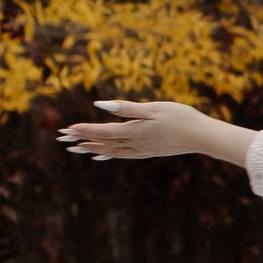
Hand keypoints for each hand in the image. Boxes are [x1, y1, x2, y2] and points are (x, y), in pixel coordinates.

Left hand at [59, 98, 239, 166]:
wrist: (201, 137)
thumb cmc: (180, 117)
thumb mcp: (153, 108)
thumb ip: (126, 108)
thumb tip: (101, 105)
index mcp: (133, 131)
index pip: (102, 131)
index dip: (83, 129)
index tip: (65, 129)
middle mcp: (134, 143)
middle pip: (101, 142)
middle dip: (81, 139)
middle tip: (61, 139)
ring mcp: (141, 150)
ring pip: (109, 151)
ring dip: (91, 148)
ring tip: (74, 148)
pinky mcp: (147, 152)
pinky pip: (121, 155)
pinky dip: (107, 155)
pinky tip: (101, 156)